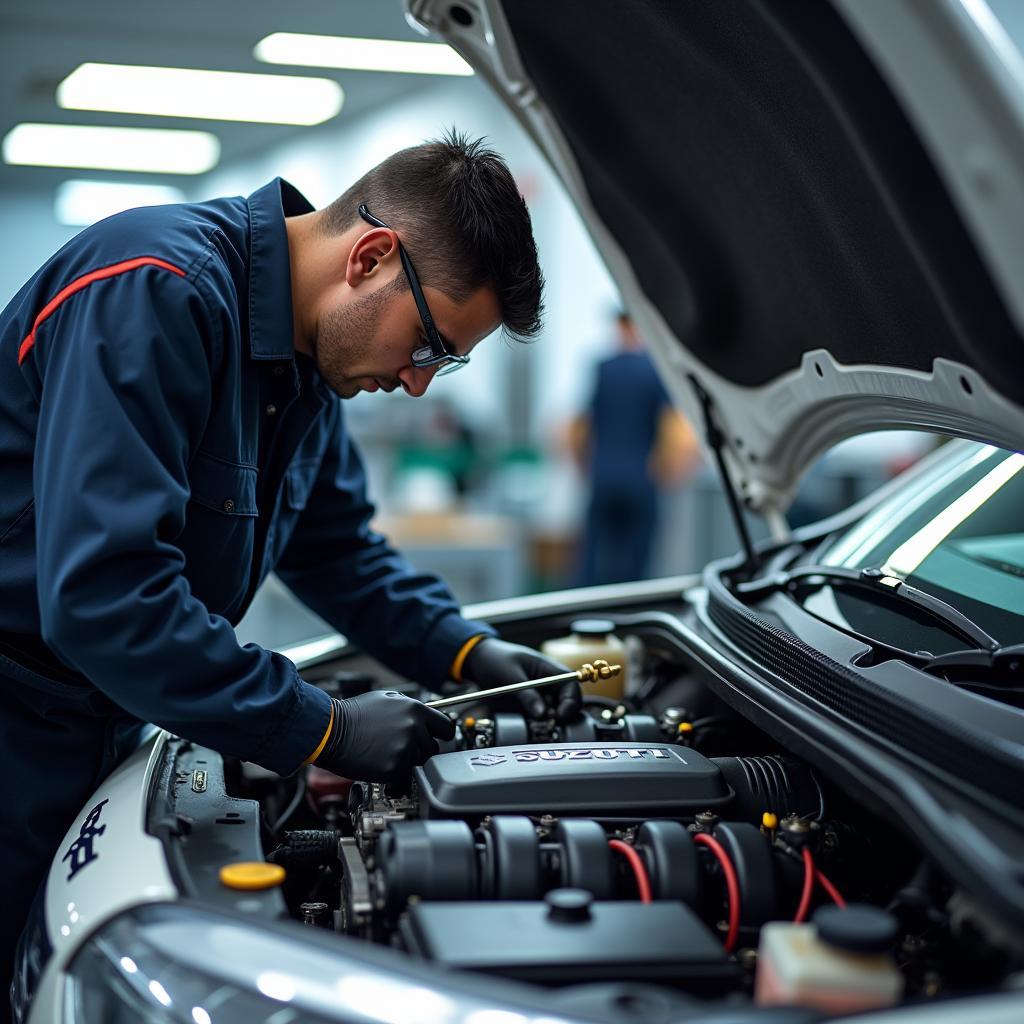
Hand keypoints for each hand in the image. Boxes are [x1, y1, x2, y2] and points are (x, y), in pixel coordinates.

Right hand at [314, 690, 454, 781]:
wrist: (331, 731)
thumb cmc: (355, 714)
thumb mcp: (386, 698)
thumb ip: (410, 707)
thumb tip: (425, 717)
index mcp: (415, 710)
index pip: (446, 726)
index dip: (441, 734)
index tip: (437, 739)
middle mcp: (414, 728)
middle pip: (433, 748)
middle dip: (420, 750)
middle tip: (400, 747)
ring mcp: (405, 749)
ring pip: (419, 763)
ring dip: (408, 762)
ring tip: (386, 752)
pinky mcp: (395, 769)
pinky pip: (404, 777)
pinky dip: (395, 774)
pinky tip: (380, 763)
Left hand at [462, 638, 581, 721]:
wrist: (480, 660)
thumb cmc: (497, 659)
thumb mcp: (510, 675)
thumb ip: (527, 694)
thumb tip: (543, 714)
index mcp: (550, 671)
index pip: (572, 687)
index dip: (570, 704)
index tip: (558, 717)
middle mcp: (549, 685)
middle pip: (566, 705)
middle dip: (559, 718)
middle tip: (545, 726)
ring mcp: (540, 697)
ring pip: (553, 716)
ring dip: (546, 724)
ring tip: (532, 725)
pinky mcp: (530, 707)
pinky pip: (538, 720)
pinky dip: (535, 725)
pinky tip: (525, 725)